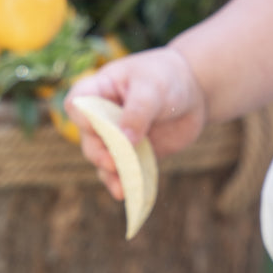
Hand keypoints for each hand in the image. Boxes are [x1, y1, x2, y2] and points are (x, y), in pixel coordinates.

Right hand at [66, 44, 206, 200]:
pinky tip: (129, 193)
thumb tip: (124, 142)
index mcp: (101, 89)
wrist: (195, 91)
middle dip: (99, 152)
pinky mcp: (132, 153)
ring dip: (110, 172)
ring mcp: (116, 135)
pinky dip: (123, 182)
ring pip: (102, 158)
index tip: (96, 126)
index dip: (81, 117)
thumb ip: (137, 112)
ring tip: (122, 187)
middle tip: (114, 162)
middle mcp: (103, 114)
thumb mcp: (153, 88)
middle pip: (88, 137)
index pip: (77, 102)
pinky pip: (121, 171)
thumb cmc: (168, 78)